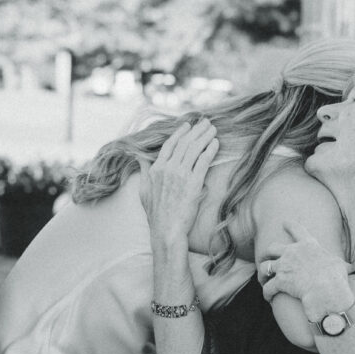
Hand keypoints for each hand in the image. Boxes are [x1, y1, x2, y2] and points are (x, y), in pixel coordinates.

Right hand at [138, 118, 218, 244]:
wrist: (166, 230)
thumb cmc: (156, 214)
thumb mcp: (143, 190)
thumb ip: (143, 171)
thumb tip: (139, 157)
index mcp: (156, 169)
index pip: (170, 145)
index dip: (180, 133)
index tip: (188, 125)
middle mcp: (168, 169)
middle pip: (184, 143)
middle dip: (196, 130)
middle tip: (206, 122)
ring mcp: (180, 175)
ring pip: (194, 149)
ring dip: (205, 136)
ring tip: (213, 129)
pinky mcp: (193, 183)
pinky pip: (203, 161)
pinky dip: (210, 150)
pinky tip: (215, 143)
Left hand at [260, 222, 352, 321]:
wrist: (326, 289)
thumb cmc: (336, 277)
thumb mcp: (339, 266)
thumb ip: (340, 264)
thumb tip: (349, 267)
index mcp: (308, 245)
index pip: (297, 230)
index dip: (290, 226)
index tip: (284, 222)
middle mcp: (292, 252)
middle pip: (272, 247)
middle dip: (268, 253)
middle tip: (267, 258)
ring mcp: (284, 266)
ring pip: (265, 267)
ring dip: (263, 274)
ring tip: (264, 281)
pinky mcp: (279, 281)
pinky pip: (268, 287)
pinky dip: (267, 293)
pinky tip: (269, 298)